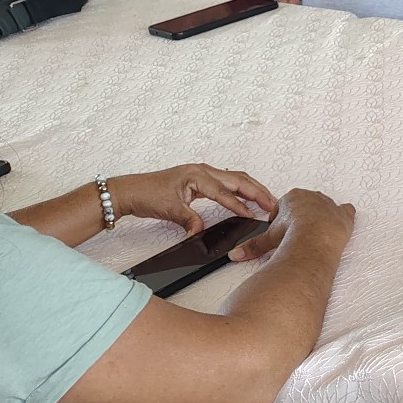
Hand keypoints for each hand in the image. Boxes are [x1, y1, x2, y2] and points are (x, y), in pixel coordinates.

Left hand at [111, 164, 276, 234]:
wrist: (129, 190)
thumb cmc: (146, 194)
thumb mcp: (169, 210)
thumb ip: (189, 220)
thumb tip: (201, 232)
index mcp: (197, 175)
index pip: (225, 193)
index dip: (240, 206)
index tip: (254, 215)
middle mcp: (203, 170)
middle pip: (238, 180)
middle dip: (257, 192)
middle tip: (273, 204)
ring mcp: (202, 173)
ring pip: (235, 178)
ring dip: (252, 188)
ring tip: (266, 199)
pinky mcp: (199, 179)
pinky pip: (226, 181)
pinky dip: (239, 188)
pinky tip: (246, 195)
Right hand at [230, 189, 354, 262]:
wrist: (316, 239)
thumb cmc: (293, 235)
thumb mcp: (268, 239)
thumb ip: (252, 245)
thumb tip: (235, 254)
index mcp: (293, 197)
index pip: (282, 206)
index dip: (279, 219)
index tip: (278, 230)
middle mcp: (312, 197)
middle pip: (303, 205)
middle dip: (299, 217)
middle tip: (294, 232)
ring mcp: (330, 205)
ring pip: (324, 206)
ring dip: (319, 216)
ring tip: (314, 231)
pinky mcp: (344, 215)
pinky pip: (346, 211)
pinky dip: (343, 216)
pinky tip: (340, 222)